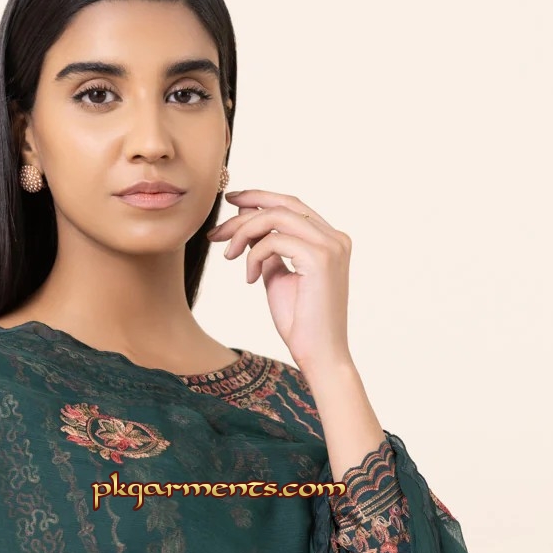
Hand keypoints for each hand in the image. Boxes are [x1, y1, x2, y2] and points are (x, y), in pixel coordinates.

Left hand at [206, 188, 352, 376]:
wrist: (319, 354)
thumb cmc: (300, 322)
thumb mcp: (278, 277)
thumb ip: (269, 250)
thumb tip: (248, 225)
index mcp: (330, 240)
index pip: (292, 205)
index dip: (259, 198)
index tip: (230, 203)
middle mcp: (335, 237)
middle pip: (283, 204)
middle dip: (245, 209)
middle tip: (217, 228)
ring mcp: (330, 246)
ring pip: (275, 217)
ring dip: (243, 232)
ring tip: (228, 255)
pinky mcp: (320, 258)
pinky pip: (273, 240)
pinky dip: (253, 256)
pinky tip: (249, 278)